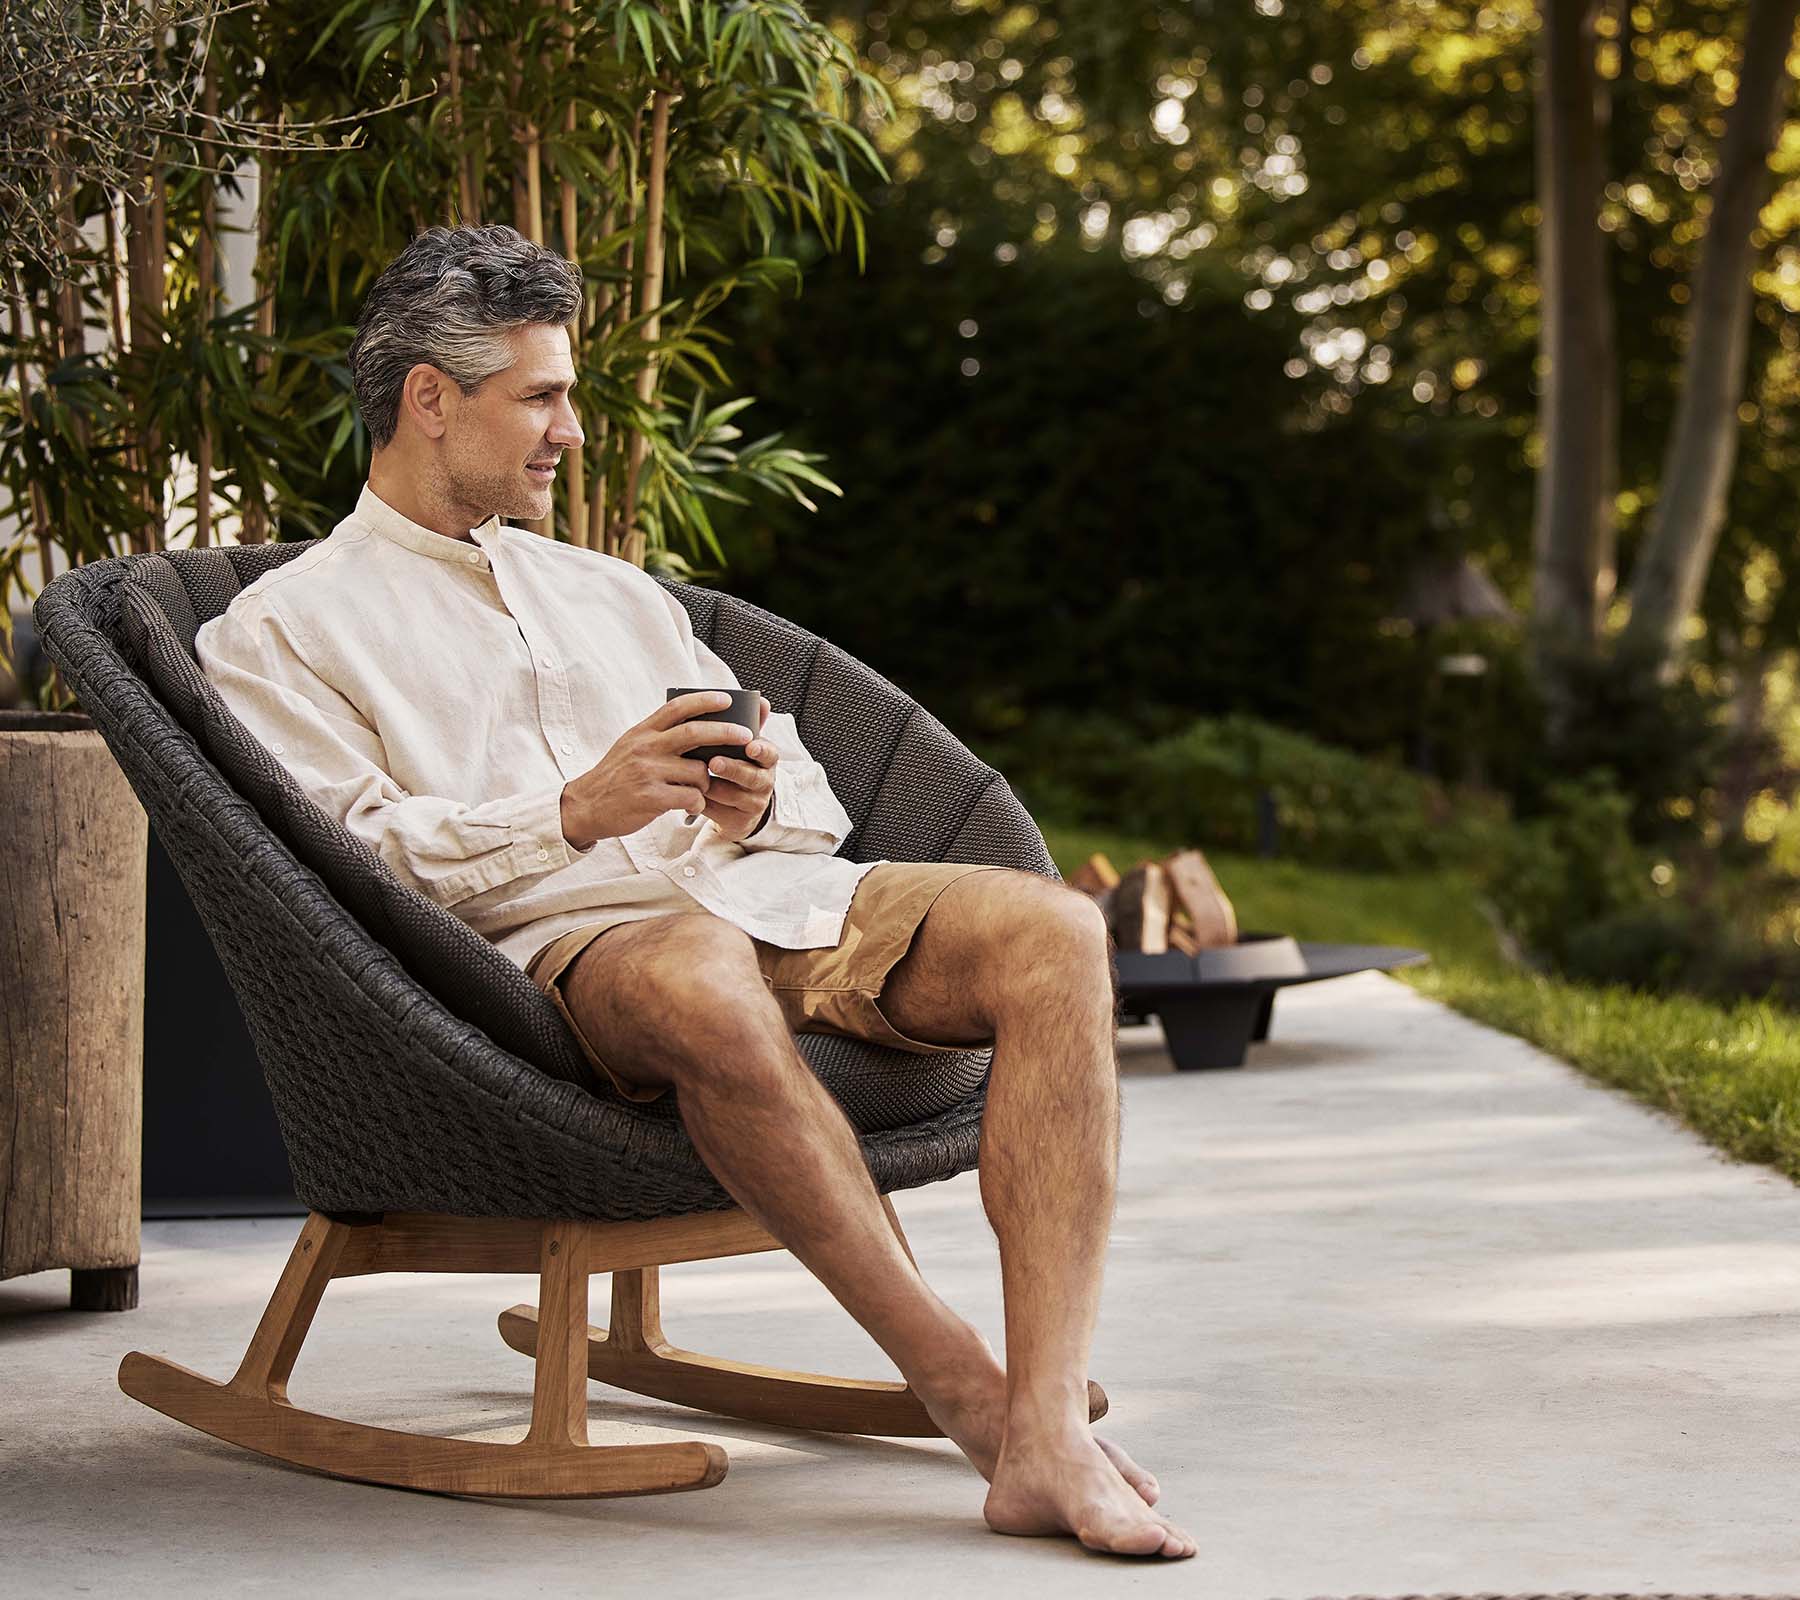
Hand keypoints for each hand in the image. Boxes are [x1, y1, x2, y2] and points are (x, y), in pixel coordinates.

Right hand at [559, 690, 755, 847]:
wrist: (587, 805)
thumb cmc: (616, 776)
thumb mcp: (631, 745)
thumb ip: (658, 734)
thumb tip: (694, 721)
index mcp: (643, 732)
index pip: (677, 707)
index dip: (704, 700)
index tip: (727, 699)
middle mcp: (646, 748)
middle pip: (695, 733)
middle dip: (726, 732)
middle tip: (746, 735)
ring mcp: (648, 773)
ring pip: (698, 772)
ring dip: (708, 782)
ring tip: (701, 789)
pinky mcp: (651, 798)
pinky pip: (691, 797)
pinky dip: (697, 802)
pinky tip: (691, 805)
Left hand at [699, 694, 777, 843]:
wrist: (738, 805)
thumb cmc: (737, 766)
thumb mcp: (744, 747)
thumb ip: (750, 724)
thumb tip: (762, 700)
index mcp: (766, 761)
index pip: (771, 754)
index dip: (762, 751)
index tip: (750, 747)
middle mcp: (764, 783)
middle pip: (752, 777)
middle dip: (733, 769)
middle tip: (714, 762)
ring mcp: (752, 804)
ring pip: (733, 796)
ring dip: (714, 786)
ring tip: (696, 779)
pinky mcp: (737, 821)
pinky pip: (718, 812)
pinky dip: (703, 803)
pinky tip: (689, 795)